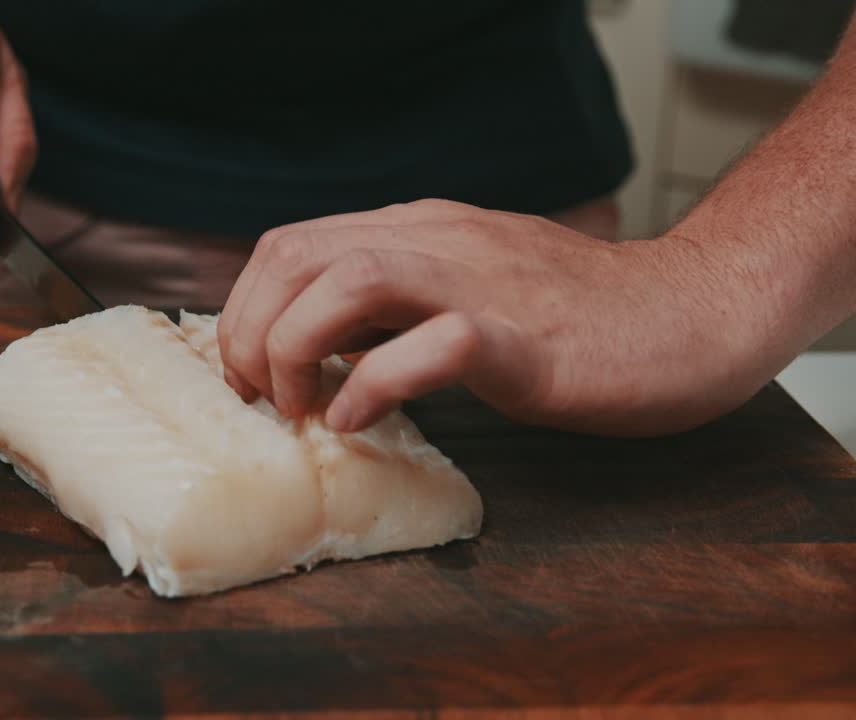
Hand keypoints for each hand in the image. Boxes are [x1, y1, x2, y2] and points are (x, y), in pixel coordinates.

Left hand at [217, 200, 771, 436]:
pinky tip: (361, 421)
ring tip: (303, 409)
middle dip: (251, 332)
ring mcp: (479, 281)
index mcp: (416, 231)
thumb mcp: (463, 290)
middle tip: (264, 399)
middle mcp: (437, 240)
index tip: (247, 374)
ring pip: (347, 279)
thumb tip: (317, 350)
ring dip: (297, 349)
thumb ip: (394, 306)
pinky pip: (428, 345)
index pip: (290, 244)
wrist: (689, 314)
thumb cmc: (574, 318)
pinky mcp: (521, 335)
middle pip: (296, 254)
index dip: (245, 310)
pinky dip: (374, 384)